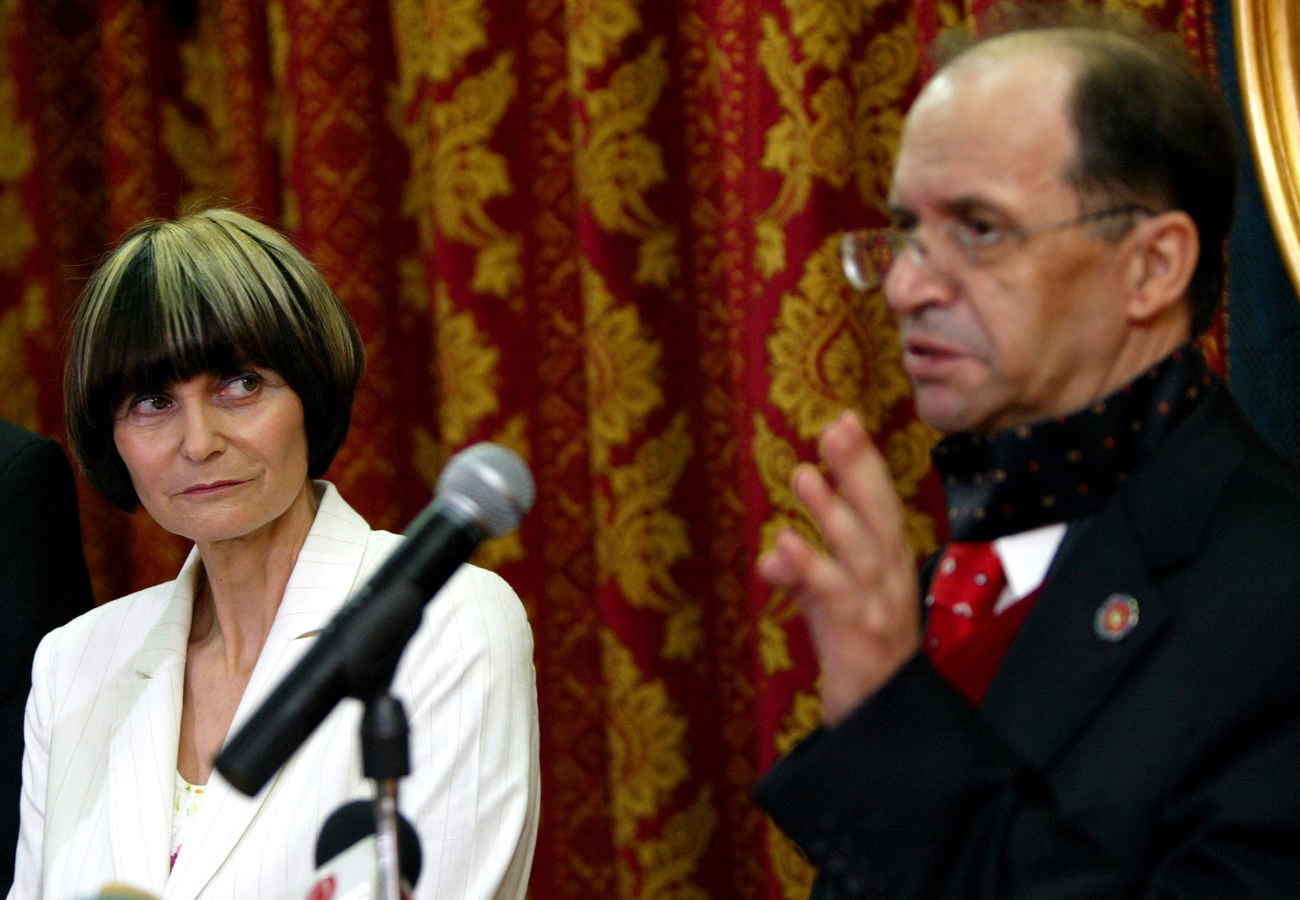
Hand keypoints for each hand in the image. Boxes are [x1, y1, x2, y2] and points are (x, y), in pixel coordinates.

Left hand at [757, 410, 921, 725]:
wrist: (887, 727)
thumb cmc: (860, 659)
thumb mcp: (833, 609)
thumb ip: (808, 577)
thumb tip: (774, 553)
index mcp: (891, 569)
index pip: (881, 506)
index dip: (864, 464)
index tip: (845, 420)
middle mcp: (891, 583)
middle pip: (878, 517)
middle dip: (858, 470)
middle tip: (836, 426)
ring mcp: (879, 611)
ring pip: (858, 552)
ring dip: (831, 512)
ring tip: (804, 474)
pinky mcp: (859, 640)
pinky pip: (835, 599)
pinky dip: (811, 570)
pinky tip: (783, 547)